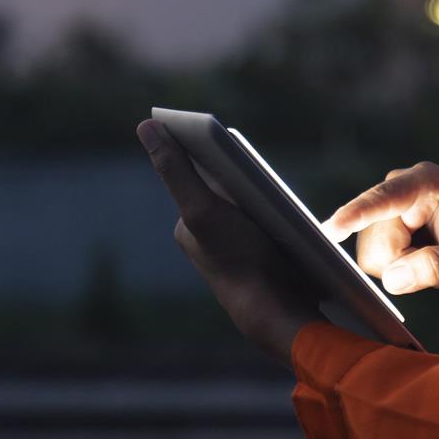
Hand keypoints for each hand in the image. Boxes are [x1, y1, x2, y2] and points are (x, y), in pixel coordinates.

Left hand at [137, 120, 322, 367]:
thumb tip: (146, 126)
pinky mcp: (261, 260)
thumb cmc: (238, 258)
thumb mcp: (201, 207)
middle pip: (225, 189)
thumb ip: (174, 169)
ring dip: (262, 196)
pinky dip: (277, 217)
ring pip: (249, 207)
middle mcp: (205, 239)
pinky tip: (291, 219)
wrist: (276, 311)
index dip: (213, 154)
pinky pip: (267, 227)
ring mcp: (234, 250)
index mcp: (186, 226)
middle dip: (241, 175)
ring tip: (277, 195)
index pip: (197, 175)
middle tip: (258, 170)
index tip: (228, 138)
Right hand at [322, 161, 438, 302]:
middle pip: (378, 242)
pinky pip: (370, 261)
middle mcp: (399, 186)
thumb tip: (393, 279)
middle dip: (404, 262)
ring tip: (429, 256)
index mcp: (427, 182)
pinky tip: (415, 256)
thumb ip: (438, 265)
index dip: (358, 214)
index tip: (332, 228)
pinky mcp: (376, 224)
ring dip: (400, 267)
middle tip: (438, 259)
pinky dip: (394, 269)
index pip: (386, 199)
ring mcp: (385, 206)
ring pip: (371, 255)